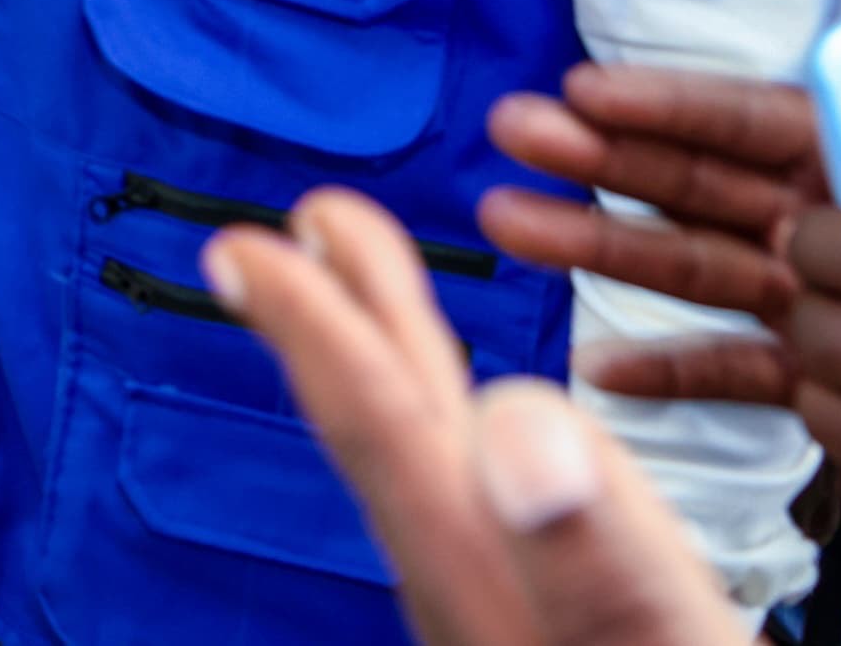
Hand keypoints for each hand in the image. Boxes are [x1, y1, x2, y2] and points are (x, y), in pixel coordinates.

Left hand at [208, 192, 736, 645]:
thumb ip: (600, 558)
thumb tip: (518, 426)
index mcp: (491, 580)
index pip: (385, 429)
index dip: (316, 325)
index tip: (240, 249)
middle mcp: (476, 593)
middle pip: (392, 432)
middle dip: (338, 318)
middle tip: (276, 234)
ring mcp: (502, 612)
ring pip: (429, 467)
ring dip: (393, 363)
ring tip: (359, 289)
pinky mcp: (542, 630)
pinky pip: (482, 506)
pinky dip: (460, 434)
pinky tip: (482, 436)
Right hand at [480, 0, 840, 400]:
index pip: (737, 118)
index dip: (662, 103)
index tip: (585, 89)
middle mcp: (809, 214)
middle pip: (687, 182)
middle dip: (595, 157)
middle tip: (511, 131)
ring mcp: (805, 291)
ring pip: (687, 265)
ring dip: (596, 245)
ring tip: (508, 220)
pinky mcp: (820, 372)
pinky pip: (739, 374)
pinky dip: (673, 371)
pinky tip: (604, 368)